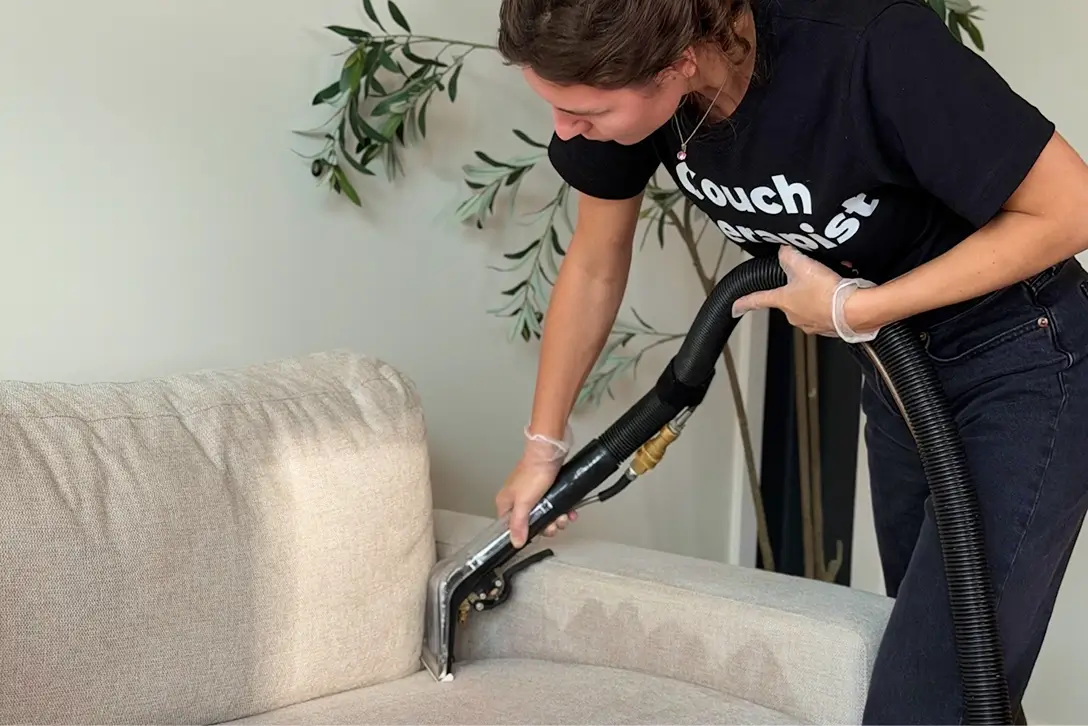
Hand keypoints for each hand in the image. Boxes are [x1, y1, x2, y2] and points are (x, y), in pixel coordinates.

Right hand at [495, 427, 577, 547]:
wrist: (549, 453)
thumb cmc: (533, 472)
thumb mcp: (524, 503)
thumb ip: (519, 524)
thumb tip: (515, 542)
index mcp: (506, 503)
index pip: (511, 527)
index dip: (526, 533)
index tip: (538, 533)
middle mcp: (517, 499)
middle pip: (532, 523)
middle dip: (548, 526)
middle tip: (555, 523)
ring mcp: (532, 494)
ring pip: (546, 516)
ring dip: (558, 519)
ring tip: (564, 515)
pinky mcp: (546, 489)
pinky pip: (555, 506)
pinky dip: (563, 510)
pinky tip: (570, 511)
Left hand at [731, 246, 879, 340]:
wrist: (857, 310)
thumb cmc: (830, 293)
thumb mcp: (804, 265)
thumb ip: (789, 255)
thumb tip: (782, 250)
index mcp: (783, 302)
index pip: (758, 300)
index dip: (744, 302)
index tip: (734, 307)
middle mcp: (795, 316)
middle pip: (789, 299)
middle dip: (798, 288)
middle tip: (811, 276)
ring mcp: (812, 324)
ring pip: (810, 305)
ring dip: (818, 294)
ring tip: (830, 283)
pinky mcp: (830, 326)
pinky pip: (828, 312)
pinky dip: (832, 302)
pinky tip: (841, 292)